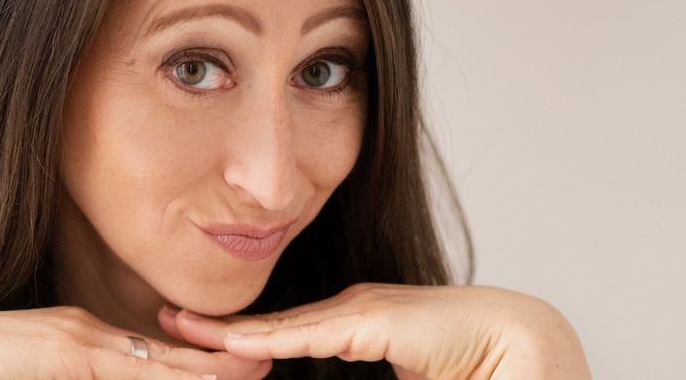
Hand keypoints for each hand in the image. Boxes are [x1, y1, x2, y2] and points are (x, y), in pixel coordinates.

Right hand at [0, 306, 270, 379]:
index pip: (149, 354)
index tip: (230, 369)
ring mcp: (83, 340)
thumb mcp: (41, 369)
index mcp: (83, 340)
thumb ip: (73, 372)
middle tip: (264, 365)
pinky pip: (133, 369)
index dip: (192, 362)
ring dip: (208, 369)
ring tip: (253, 369)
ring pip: (160, 360)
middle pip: (165, 354)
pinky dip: (173, 374)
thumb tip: (93, 375)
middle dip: (216, 363)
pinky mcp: (72, 353)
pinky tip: (206, 378)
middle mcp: (90, 334)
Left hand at [158, 283, 590, 378]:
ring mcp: (356, 312)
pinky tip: (221, 340)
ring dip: (225, 334)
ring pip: (275, 329)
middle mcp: (348, 314)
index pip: (282, 334)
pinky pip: (303, 336)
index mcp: (353, 327)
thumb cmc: (470, 365)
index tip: (192, 336)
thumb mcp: (393, 378)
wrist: (524, 346)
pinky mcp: (367, 318)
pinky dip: (259, 340)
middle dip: (215, 329)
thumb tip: (303, 374)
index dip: (236, 335)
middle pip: (269, 327)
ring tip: (174, 327)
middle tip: (161, 324)